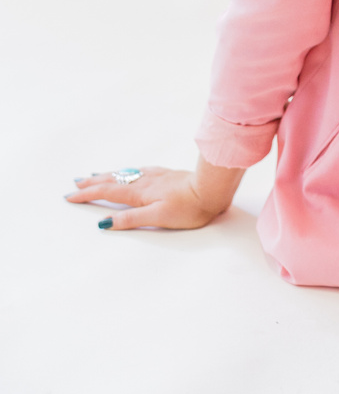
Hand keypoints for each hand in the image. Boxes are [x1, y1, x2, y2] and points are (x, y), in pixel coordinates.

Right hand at [66, 166, 236, 230]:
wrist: (212, 189)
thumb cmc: (189, 208)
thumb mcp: (157, 218)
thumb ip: (131, 219)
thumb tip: (104, 222)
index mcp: (140, 193)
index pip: (108, 192)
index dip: (88, 195)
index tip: (70, 196)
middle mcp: (145, 181)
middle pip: (113, 180)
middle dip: (93, 183)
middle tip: (76, 183)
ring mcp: (156, 176)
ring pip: (126, 174)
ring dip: (108, 176)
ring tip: (95, 175)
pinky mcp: (167, 175)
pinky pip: (139, 170)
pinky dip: (127, 171)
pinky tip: (130, 171)